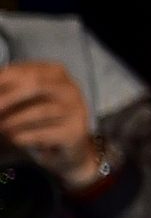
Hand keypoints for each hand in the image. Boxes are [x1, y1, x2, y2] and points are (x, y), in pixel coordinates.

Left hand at [0, 60, 100, 188]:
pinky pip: (44, 133)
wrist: (71, 147)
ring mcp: (75, 110)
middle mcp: (69, 89)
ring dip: (13, 121)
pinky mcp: (74, 132)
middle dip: (7, 97)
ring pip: (40, 110)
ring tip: (2, 127)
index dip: (4, 79)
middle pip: (36, 84)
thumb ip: (11, 92)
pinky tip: (15, 139)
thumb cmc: (44, 120)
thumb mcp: (28, 100)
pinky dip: (24, 137)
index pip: (26, 70)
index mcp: (56, 74)